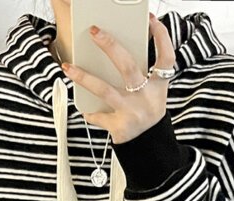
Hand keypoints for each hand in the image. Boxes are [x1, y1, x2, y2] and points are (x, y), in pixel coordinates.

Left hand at [61, 12, 175, 144]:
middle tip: (94, 31)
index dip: (161, 37)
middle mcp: (146, 98)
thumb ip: (141, 75)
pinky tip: (84, 107)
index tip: (151, 21)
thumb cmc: (146, 113)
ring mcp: (131, 112)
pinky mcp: (119, 127)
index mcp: (158, 87)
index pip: (166, 57)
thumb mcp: (152, 94)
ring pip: (105, 90)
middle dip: (110, 46)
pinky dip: (90, 112)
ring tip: (67, 67)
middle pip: (128, 66)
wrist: (148, 146)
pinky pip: (99, 116)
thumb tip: (114, 51)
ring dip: (84, 78)